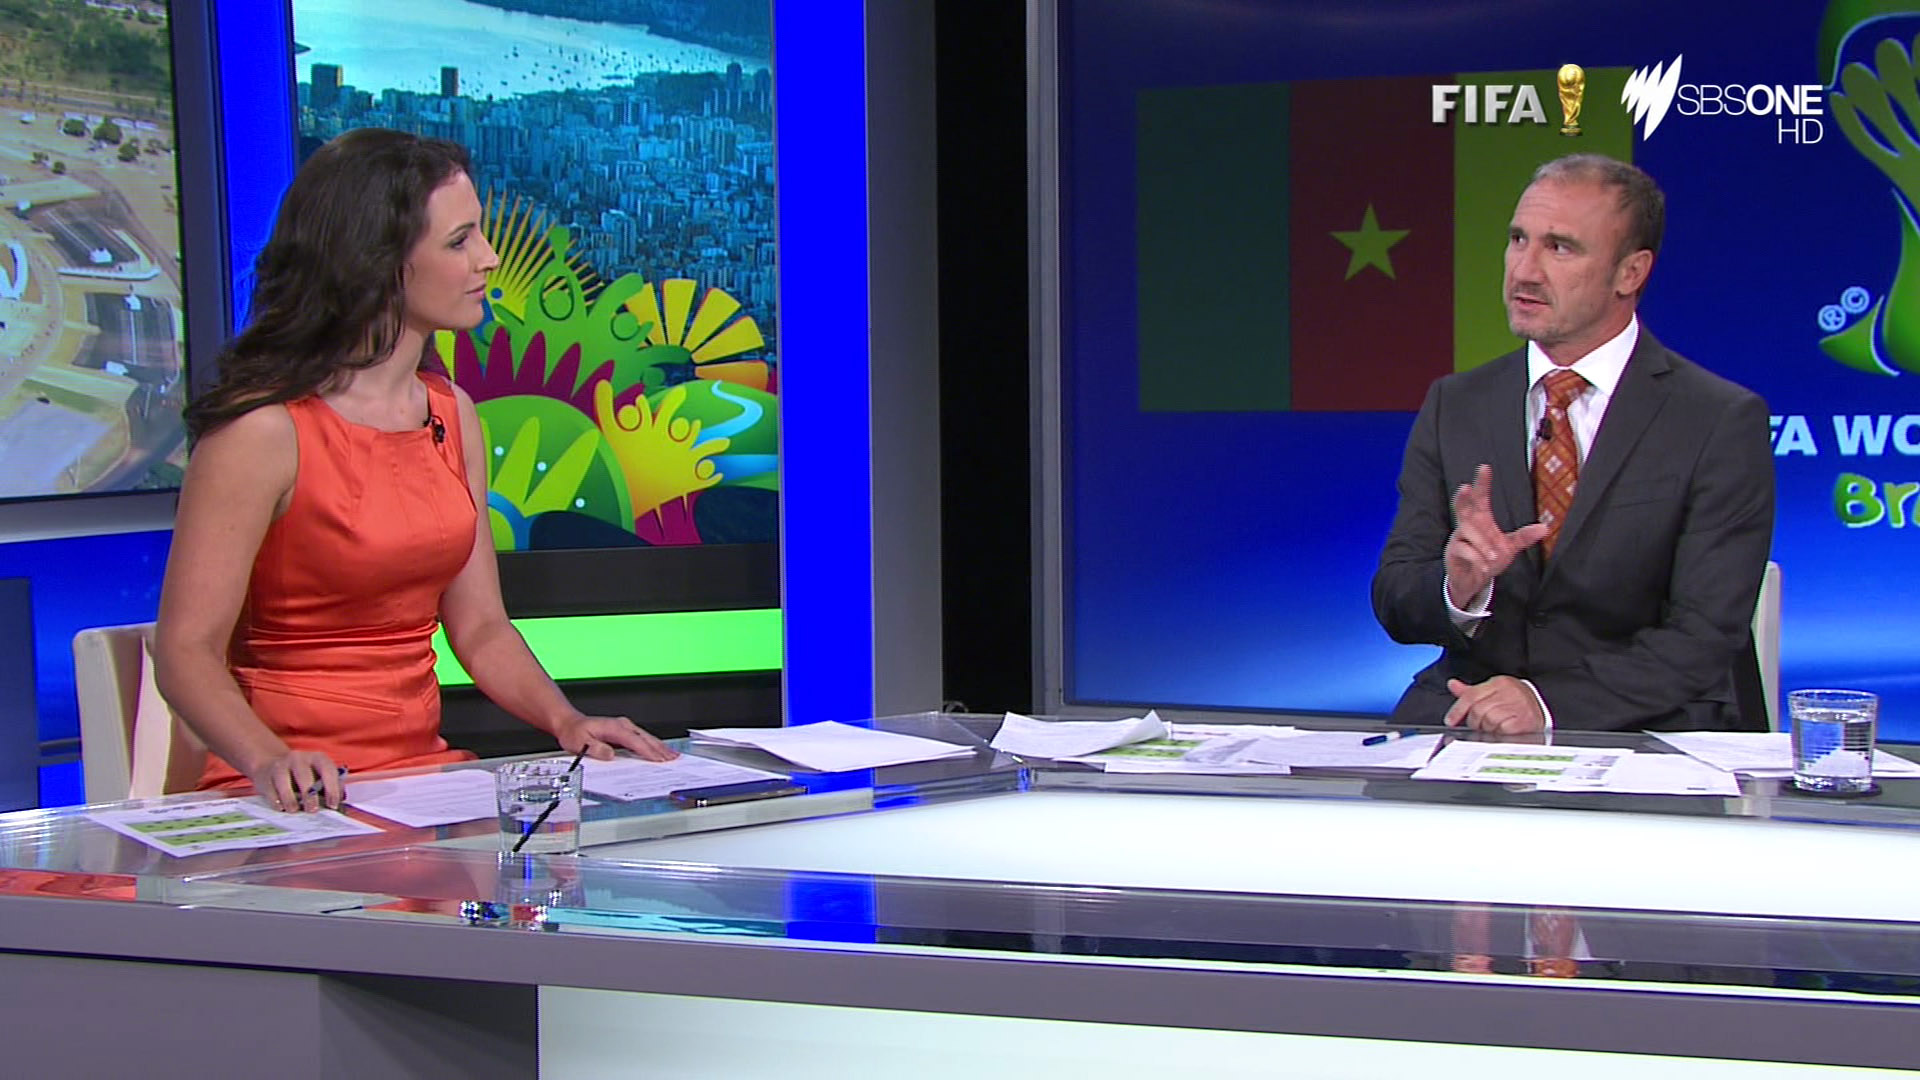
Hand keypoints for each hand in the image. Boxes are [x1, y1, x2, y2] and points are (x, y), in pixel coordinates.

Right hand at [245, 748, 343, 811]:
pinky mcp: (265, 776)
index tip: (332, 805)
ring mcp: (280, 766)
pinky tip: (280, 808)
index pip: (328, 771)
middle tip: (313, 810)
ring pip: (284, 782)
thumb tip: (340, 804)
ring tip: (294, 810)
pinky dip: (275, 801)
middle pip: (305, 776)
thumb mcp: (318, 776)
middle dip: (310, 795)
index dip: (331, 789)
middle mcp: (299, 758)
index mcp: (318, 758)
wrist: (270, 764)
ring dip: (290, 799)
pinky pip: (270, 790)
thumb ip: (330, 787)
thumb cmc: (302, 775)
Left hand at [555, 714, 677, 761]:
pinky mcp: (624, 730)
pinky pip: (642, 737)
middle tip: (673, 759)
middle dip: (660, 749)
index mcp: (614, 728)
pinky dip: (653, 744)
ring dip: (660, 746)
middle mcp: (622, 725)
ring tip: (672, 755)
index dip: (648, 751)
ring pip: (646, 737)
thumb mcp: (580, 742)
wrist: (570, 723)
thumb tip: (610, 754)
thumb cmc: (575, 733)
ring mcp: (624, 726)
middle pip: (645, 738)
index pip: (635, 741)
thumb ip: (596, 749)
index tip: (659, 759)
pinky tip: (659, 749)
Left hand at [1444, 676, 1546, 733]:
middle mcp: (1509, 691)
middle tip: (1481, 725)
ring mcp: (1518, 705)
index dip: (1457, 710)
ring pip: (1488, 720)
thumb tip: (1453, 685)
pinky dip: (1499, 733)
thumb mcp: (1493, 693)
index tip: (1451, 721)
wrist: (1543, 711)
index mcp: (1499, 682)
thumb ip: (1472, 692)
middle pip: (1477, 710)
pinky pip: (1501, 729)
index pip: (1471, 695)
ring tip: (1495, 727)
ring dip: (1488, 729)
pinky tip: (1504, 731)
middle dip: (1475, 722)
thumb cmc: (1516, 703)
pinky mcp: (1524, 720)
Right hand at [1445, 464, 1547, 607]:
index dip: (1482, 482)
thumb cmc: (1488, 559)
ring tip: (1494, 557)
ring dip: (1484, 545)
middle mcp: (1468, 525)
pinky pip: (1464, 549)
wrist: (1474, 581)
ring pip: (1468, 532)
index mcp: (1481, 519)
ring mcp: (1458, 537)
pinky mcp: (1453, 551)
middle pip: (1462, 507)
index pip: (1481, 497)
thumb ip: (1524, 537)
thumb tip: (1544, 527)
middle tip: (1464, 487)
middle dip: (1462, 497)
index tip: (1484, 467)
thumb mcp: (1510, 547)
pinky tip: (1484, 566)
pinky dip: (1477, 558)